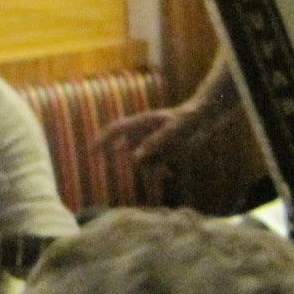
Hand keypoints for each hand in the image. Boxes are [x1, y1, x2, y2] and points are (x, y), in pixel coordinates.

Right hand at [97, 104, 213, 166]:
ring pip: (141, 163)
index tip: (90, 154)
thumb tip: (134, 158)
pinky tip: (169, 173)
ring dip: (151, 169)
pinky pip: (153, 167)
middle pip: (128, 153)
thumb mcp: (171, 132)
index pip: (115, 130)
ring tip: (167, 170)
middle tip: (158, 163)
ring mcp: (150, 143)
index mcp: (140, 123)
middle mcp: (141, 134)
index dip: (101, 141)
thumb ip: (153, 144)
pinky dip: (159, 172)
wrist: (203, 119)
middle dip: (138, 162)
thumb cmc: (186, 121)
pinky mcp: (160, 152)